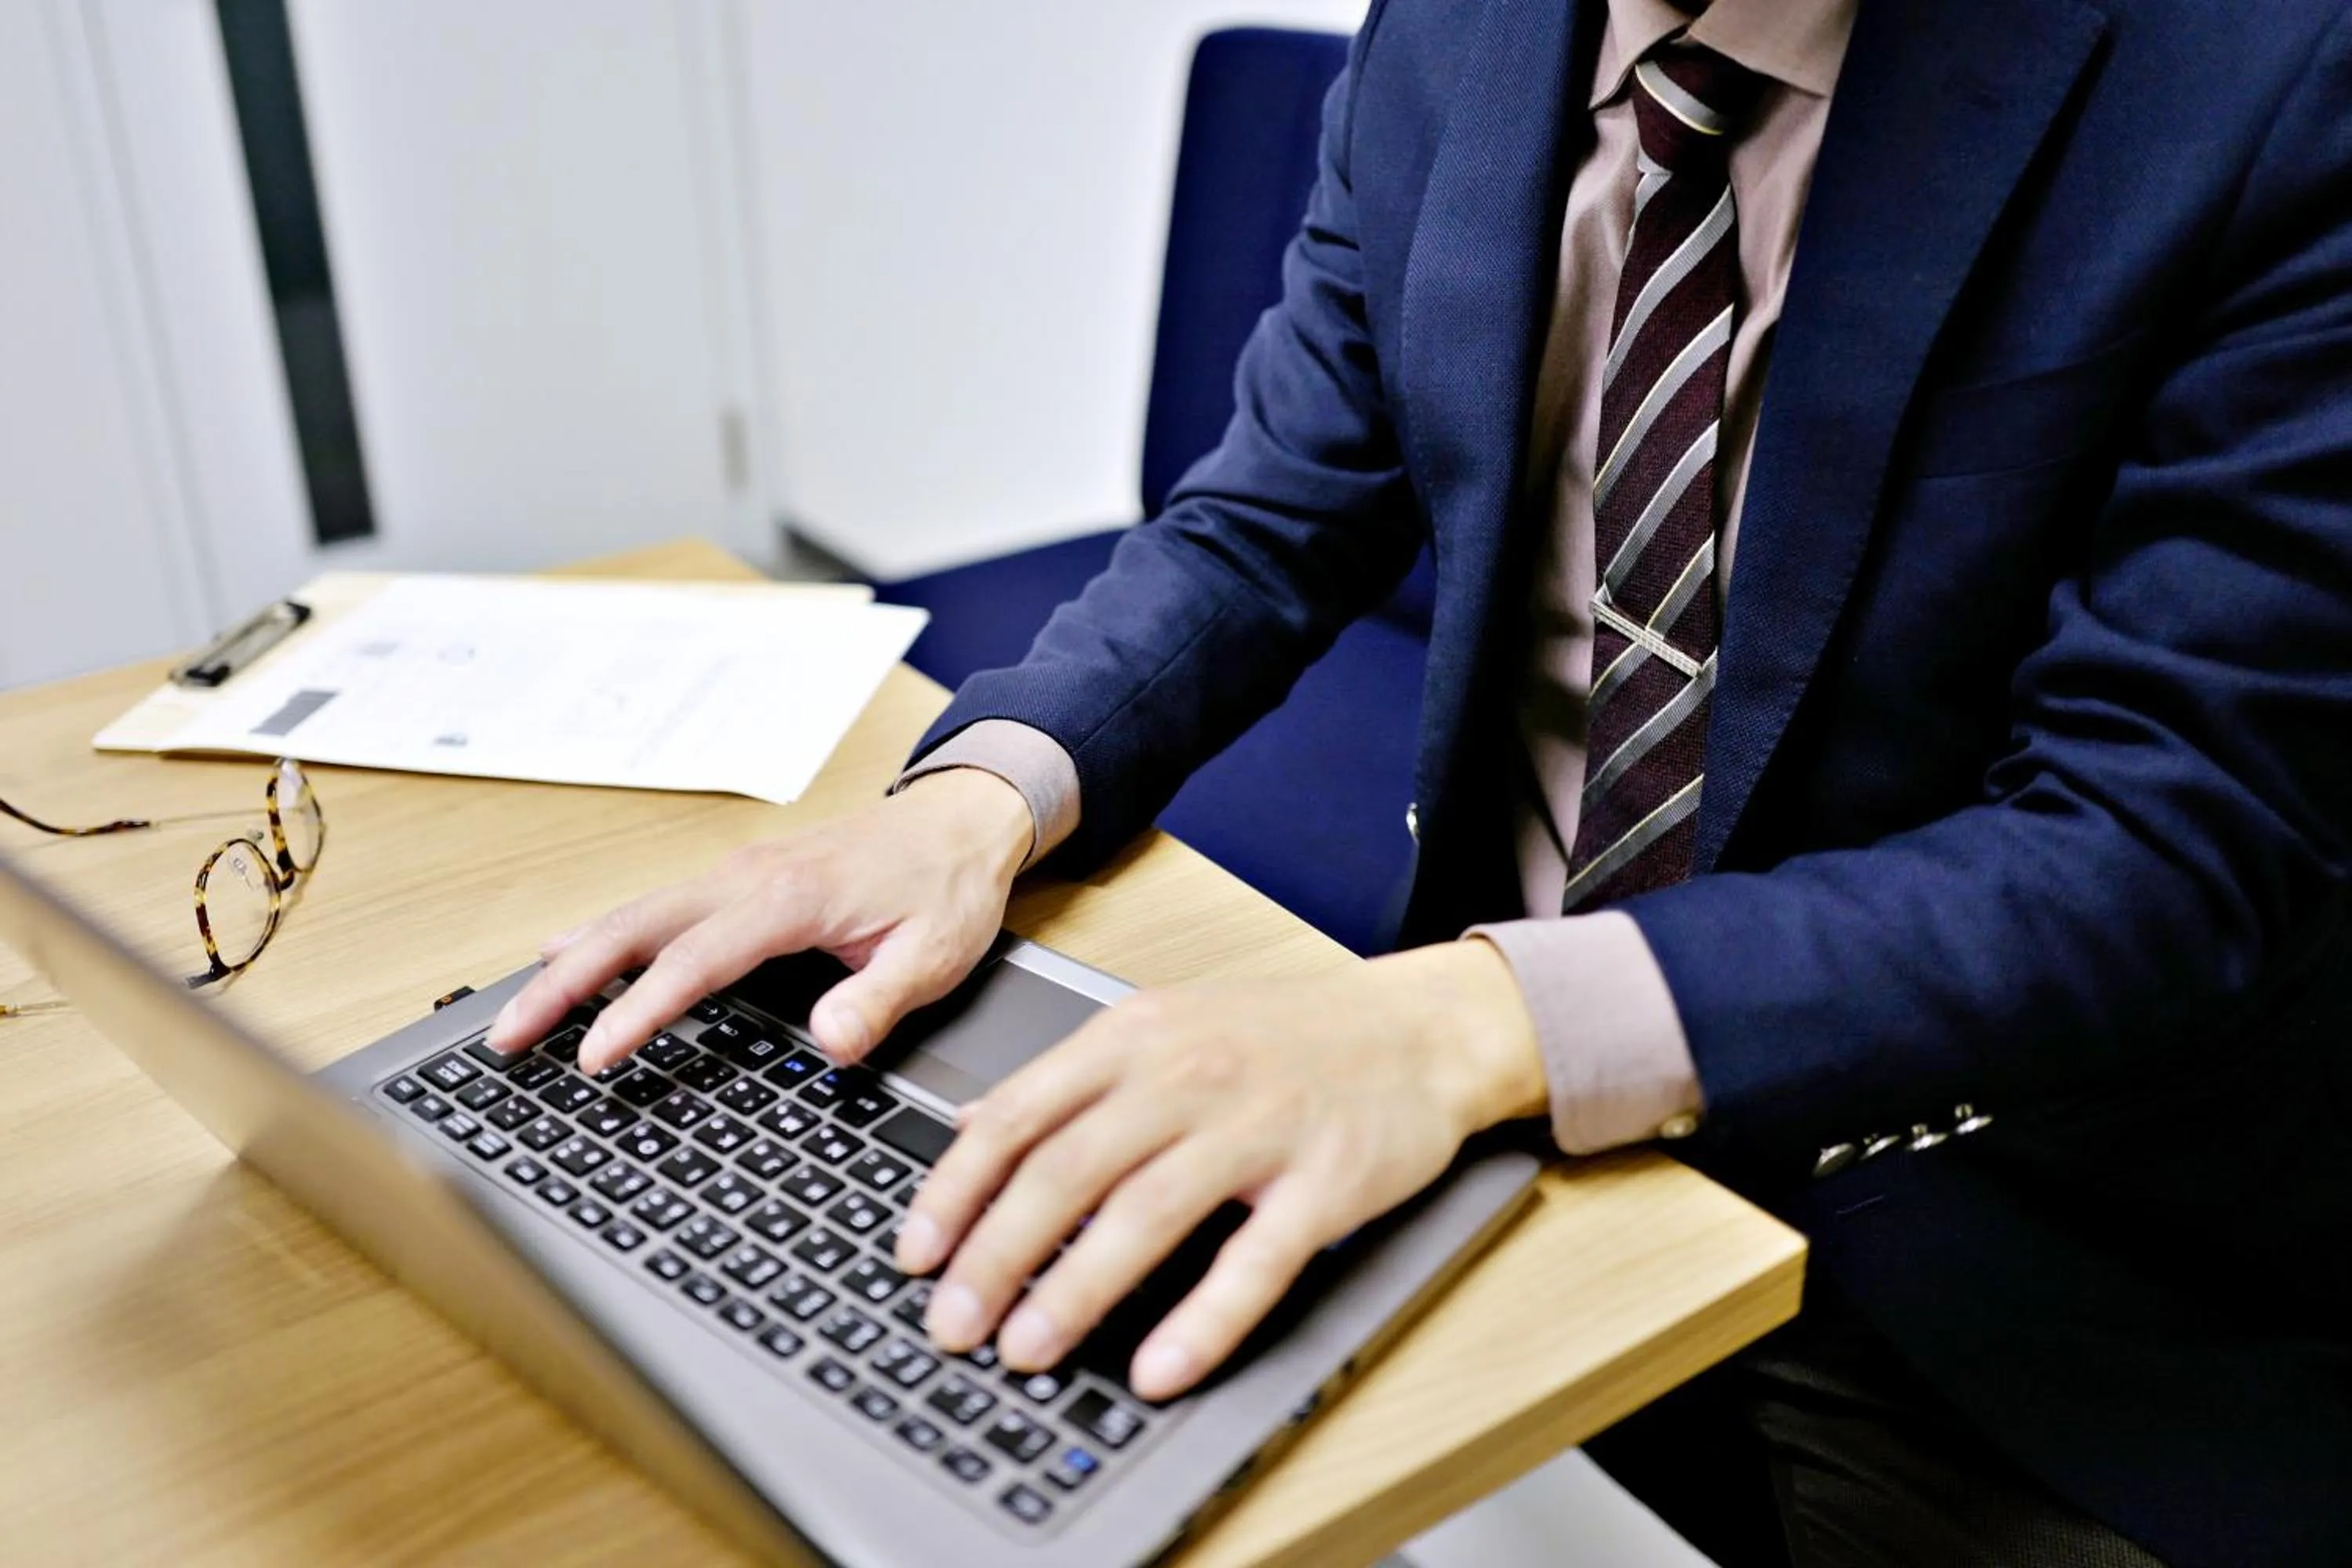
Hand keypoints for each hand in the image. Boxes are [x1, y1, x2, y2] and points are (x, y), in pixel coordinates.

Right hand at [486, 769, 1035, 1073]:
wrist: (962, 818)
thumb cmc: (947, 885)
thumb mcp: (936, 955)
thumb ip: (880, 1000)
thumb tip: (831, 1042)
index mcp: (790, 900)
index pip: (695, 962)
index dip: (639, 1010)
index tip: (593, 1054)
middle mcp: (748, 880)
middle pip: (635, 930)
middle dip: (564, 983)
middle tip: (507, 1036)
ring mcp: (735, 875)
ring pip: (634, 915)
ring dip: (571, 961)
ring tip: (515, 1012)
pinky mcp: (737, 880)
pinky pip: (655, 907)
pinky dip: (602, 935)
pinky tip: (566, 956)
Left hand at [897, 940, 1545, 1401]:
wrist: (1417, 1029)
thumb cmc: (1283, 1035)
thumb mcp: (1163, 1025)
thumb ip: (1069, 1079)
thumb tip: (972, 1127)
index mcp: (1136, 1038)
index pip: (1019, 1114)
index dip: (955, 1190)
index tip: (915, 1254)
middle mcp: (1187, 1075)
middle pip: (1066, 1170)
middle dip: (995, 1257)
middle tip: (953, 1325)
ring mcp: (1258, 1127)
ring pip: (1146, 1214)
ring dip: (1075, 1292)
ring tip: (1024, 1351)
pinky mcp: (1325, 1183)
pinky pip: (1254, 1262)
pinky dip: (1202, 1323)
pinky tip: (1156, 1370)